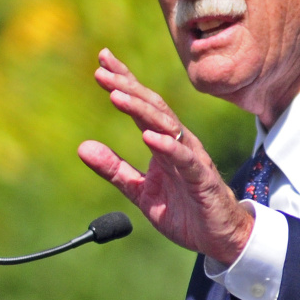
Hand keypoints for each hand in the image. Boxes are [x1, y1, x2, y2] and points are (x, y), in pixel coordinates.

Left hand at [77, 49, 253, 263]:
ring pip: (166, 126)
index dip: (123, 82)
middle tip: (102, 72)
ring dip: (141, 109)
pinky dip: (168, 146)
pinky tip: (149, 137)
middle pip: (152, 107)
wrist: (218, 237)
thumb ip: (114, 169)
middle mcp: (178, 142)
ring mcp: (191, 157)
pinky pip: (185, 158)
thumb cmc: (184, 210)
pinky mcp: (201, 178)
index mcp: (162, 142)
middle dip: (127, 87)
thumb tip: (81, 148)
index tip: (101, 61)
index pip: (141, 105)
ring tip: (117, 96)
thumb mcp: (140, 191)